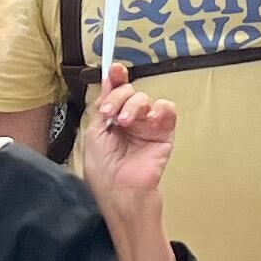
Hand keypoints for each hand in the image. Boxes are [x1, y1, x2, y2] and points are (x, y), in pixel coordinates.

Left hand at [79, 65, 178, 224]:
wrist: (120, 191)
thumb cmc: (103, 170)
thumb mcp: (94, 133)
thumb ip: (103, 106)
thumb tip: (107, 81)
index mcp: (112, 120)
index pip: (116, 92)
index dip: (116, 78)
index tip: (115, 69)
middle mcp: (130, 120)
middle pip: (129, 92)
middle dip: (119, 97)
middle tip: (112, 114)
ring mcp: (148, 126)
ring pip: (146, 99)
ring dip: (134, 105)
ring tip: (125, 123)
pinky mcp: (164, 133)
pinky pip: (167, 110)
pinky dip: (159, 109)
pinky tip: (148, 120)